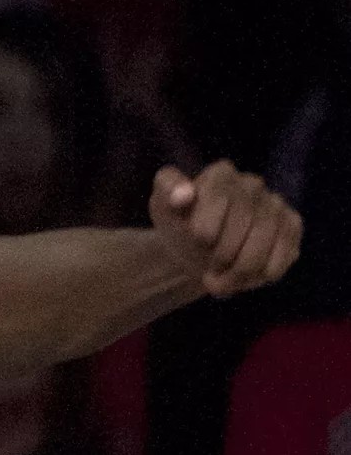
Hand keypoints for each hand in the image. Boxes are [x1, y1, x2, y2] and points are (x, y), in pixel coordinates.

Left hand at [148, 162, 301, 297]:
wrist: (195, 248)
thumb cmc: (179, 223)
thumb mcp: (162, 206)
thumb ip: (167, 191)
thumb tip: (184, 194)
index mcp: (221, 174)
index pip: (220, 200)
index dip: (206, 230)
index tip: (196, 240)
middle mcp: (253, 184)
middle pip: (245, 225)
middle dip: (221, 256)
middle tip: (207, 270)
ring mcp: (275, 204)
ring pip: (265, 245)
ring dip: (239, 272)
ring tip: (220, 281)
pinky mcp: (292, 226)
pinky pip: (284, 254)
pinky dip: (261, 275)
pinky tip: (244, 277)